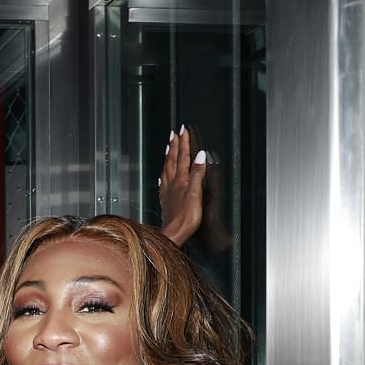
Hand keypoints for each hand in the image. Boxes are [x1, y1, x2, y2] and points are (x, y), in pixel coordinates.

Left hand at [158, 124, 208, 247]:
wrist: (173, 233)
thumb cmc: (185, 217)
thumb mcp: (196, 193)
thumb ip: (197, 174)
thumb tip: (200, 156)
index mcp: (181, 180)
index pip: (183, 157)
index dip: (184, 143)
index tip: (183, 131)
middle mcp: (172, 184)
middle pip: (173, 160)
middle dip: (175, 146)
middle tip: (174, 134)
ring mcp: (168, 192)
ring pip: (167, 169)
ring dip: (169, 157)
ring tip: (169, 148)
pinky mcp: (166, 200)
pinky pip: (163, 182)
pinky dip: (164, 174)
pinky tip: (163, 175)